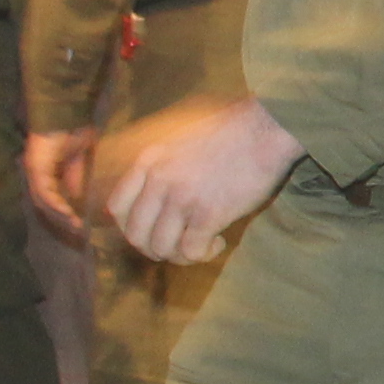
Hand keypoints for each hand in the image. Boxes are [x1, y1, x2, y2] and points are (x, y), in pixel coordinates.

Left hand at [21, 132, 92, 241]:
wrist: (67, 114)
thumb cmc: (74, 130)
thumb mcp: (79, 159)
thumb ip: (75, 177)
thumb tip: (76, 196)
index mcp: (47, 172)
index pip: (52, 197)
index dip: (64, 211)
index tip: (79, 222)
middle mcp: (37, 174)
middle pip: (45, 203)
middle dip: (61, 217)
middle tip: (76, 229)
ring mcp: (34, 171)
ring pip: (42, 200)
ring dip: (58, 213)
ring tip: (73, 222)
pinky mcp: (35, 168)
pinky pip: (43, 191)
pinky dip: (54, 202)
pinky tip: (66, 210)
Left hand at [94, 95, 296, 263]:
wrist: (267, 127)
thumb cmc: (233, 132)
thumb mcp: (181, 140)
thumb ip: (162, 164)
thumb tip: (158, 197)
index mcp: (148, 161)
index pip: (117, 208)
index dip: (132, 226)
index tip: (155, 228)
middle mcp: (158, 180)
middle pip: (136, 234)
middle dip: (155, 248)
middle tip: (179, 244)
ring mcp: (182, 197)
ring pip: (160, 248)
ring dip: (179, 255)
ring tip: (201, 244)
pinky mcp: (208, 213)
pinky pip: (190, 251)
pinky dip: (203, 255)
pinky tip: (219, 242)